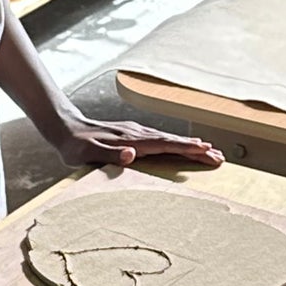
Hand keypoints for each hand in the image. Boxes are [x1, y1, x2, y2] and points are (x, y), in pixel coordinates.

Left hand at [45, 107, 224, 171]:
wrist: (65, 128)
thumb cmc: (75, 146)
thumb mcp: (87, 154)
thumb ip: (109, 154)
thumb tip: (132, 154)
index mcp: (131, 141)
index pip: (164, 144)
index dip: (185, 148)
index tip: (206, 150)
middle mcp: (137, 135)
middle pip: (173, 141)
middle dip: (197, 149)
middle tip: (220, 157)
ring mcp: (136, 133)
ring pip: (169, 139)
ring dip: (190, 145)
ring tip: (210, 151)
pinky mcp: (133, 135)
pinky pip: (161, 140)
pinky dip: (176, 143)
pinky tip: (182, 145)